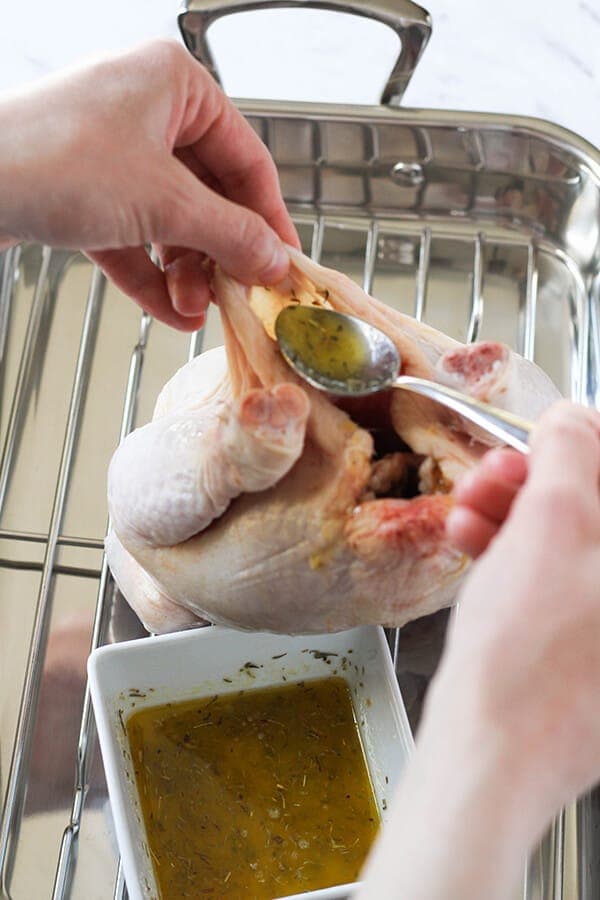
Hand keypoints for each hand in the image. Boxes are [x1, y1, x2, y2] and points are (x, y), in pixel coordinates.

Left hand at [0, 40, 298, 329]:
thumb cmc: (55, 160)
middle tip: (238, 295)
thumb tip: (274, 261)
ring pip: (169, 219)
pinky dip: (150, 274)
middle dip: (218, 255)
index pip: (245, 158)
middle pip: (207, 194)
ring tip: (193, 311)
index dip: (268, 218)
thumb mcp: (164, 202)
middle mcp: (144, 111)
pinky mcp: (81, 188)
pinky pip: (132, 234)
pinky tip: (168, 312)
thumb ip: (230, 234)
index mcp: (174, 85)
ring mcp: (110, 151)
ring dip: (185, 273)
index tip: (284, 262)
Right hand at [358, 400, 599, 899]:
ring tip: (471, 512)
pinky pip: (557, 582)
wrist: (488, 760)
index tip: (546, 440)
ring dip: (518, 516)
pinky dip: (515, 556)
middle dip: (543, 481)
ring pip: (574, 545)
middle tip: (498, 475)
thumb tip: (573, 421)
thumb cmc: (523, 666)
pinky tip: (476, 544)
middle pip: (598, 512)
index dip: (584, 447)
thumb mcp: (549, 529)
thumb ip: (568, 458)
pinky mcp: (586, 652)